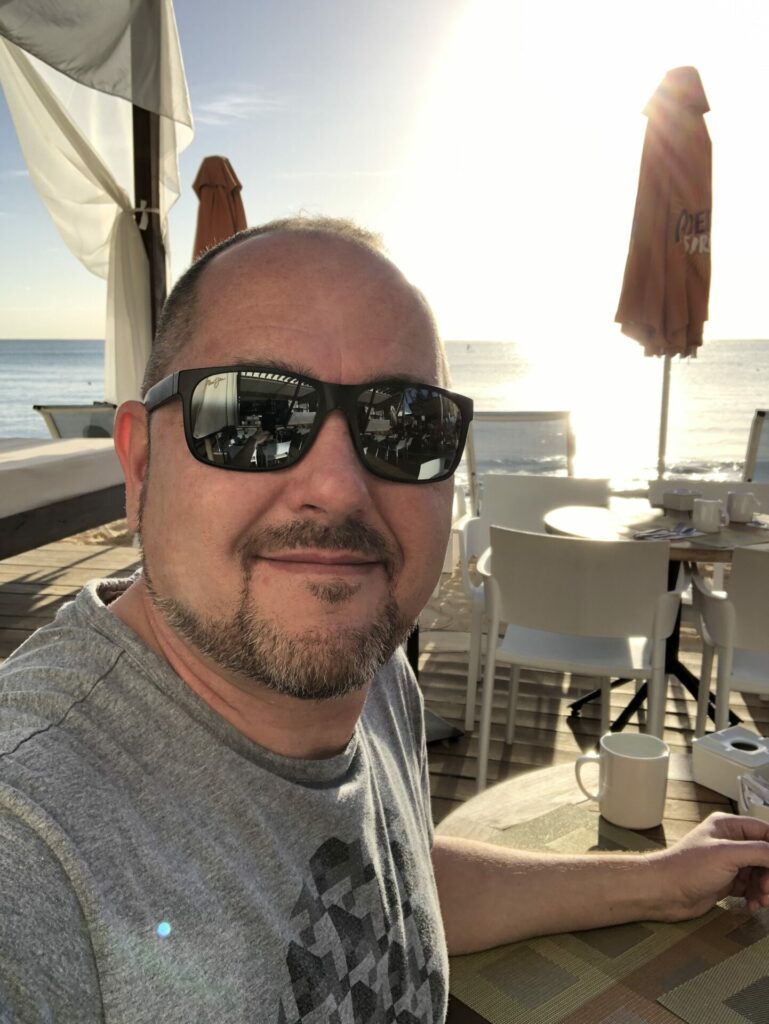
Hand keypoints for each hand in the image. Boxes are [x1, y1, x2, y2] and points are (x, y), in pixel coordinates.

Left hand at [654, 812, 768, 918]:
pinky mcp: (726, 881)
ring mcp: (728, 863)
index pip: (764, 831)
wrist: (664, 892)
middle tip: (767, 890)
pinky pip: (750, 887)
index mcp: (728, 826)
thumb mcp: (727, 855)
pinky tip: (751, 906)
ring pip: (759, 873)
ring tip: (760, 901)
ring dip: (764, 889)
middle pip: (765, 856)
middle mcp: (730, 842)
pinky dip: (755, 896)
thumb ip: (759, 852)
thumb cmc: (689, 868)